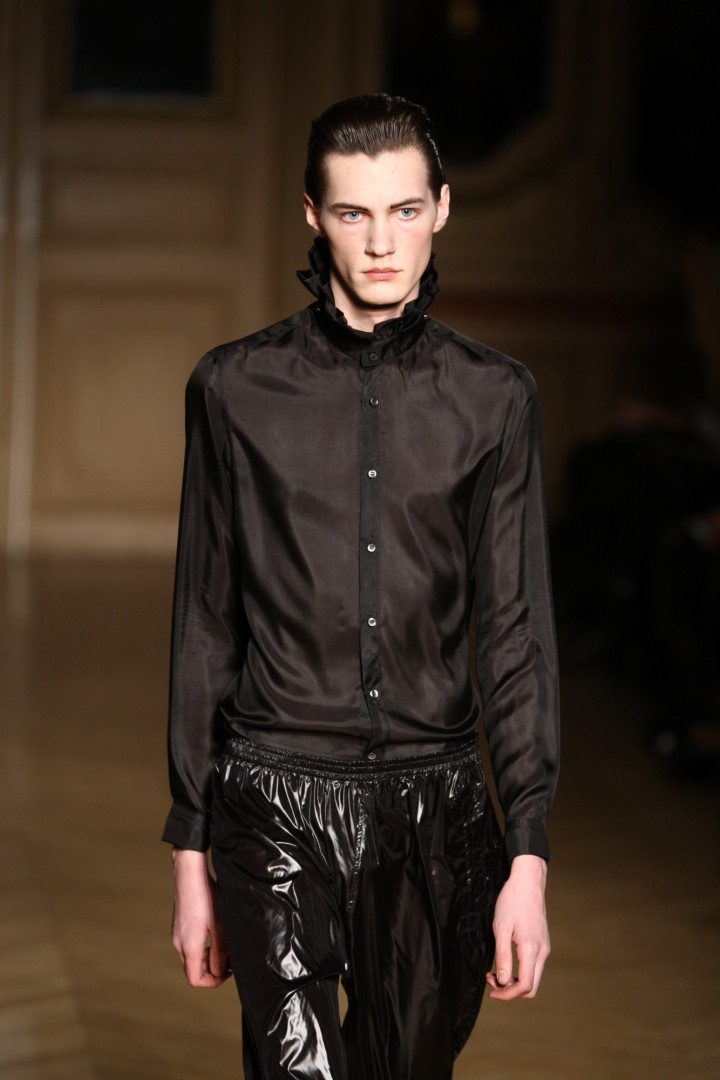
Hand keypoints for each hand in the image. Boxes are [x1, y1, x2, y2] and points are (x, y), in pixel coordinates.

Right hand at [171, 847, 231, 987]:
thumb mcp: (219, 927)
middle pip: (193, 970)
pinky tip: (214, 934)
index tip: (228, 972)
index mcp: (188, 948)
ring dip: (207, 958)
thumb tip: (220, 971)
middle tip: (230, 960)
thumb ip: (219, 953)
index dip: (213, 982)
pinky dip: (201, 948)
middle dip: (212, 970)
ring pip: (191, 958)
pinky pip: (188, 946)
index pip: (195, 979)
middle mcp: (179, 944)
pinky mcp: (178, 926)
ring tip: (224, 947)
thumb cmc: (206, 899)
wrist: (190, 875)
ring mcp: (177, 935)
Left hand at [486, 853, 549, 1000]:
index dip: (507, 994)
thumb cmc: (512, 901)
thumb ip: (502, 956)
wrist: (528, 881)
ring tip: (494, 971)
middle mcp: (542, 952)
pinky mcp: (542, 943)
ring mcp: (544, 947)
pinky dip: (519, 971)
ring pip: (533, 977)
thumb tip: (503, 981)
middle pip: (531, 986)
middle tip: (491, 981)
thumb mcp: (501, 928)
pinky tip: (505, 962)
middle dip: (510, 990)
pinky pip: (533, 966)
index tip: (491, 991)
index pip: (525, 986)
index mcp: (531, 949)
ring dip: (514, 981)